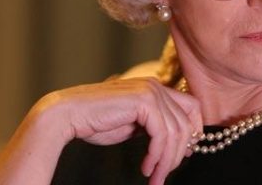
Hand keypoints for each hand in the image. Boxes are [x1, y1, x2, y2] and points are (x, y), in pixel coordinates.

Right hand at [38, 77, 202, 184]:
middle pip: (187, 122)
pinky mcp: (144, 101)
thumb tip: (178, 143)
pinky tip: (146, 168)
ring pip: (176, 132)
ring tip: (154, 177)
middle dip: (179, 153)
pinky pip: (162, 135)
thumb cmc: (96, 122)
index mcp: (154, 88)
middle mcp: (155, 85)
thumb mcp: (133, 125)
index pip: (191, 107)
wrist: (68, 115)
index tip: (184, 156)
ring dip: (166, 161)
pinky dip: (157, 156)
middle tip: (164, 175)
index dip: (193, 132)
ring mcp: (150, 91)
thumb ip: (154, 128)